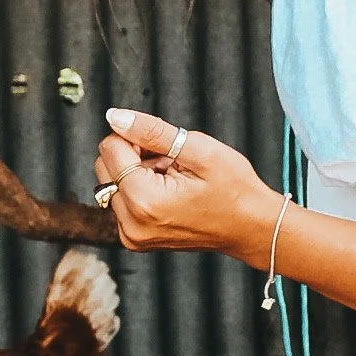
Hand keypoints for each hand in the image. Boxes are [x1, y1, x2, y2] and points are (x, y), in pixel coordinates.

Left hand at [93, 108, 277, 257]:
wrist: (250, 227)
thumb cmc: (234, 190)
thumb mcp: (198, 150)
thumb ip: (151, 131)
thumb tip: (115, 117)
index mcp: (144, 201)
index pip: (110, 148)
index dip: (137, 137)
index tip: (166, 148)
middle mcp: (131, 224)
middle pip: (105, 166)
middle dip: (134, 156)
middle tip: (171, 163)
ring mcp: (131, 235)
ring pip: (111, 182)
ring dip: (136, 173)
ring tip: (173, 180)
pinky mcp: (134, 238)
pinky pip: (121, 201)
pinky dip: (139, 190)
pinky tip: (168, 193)